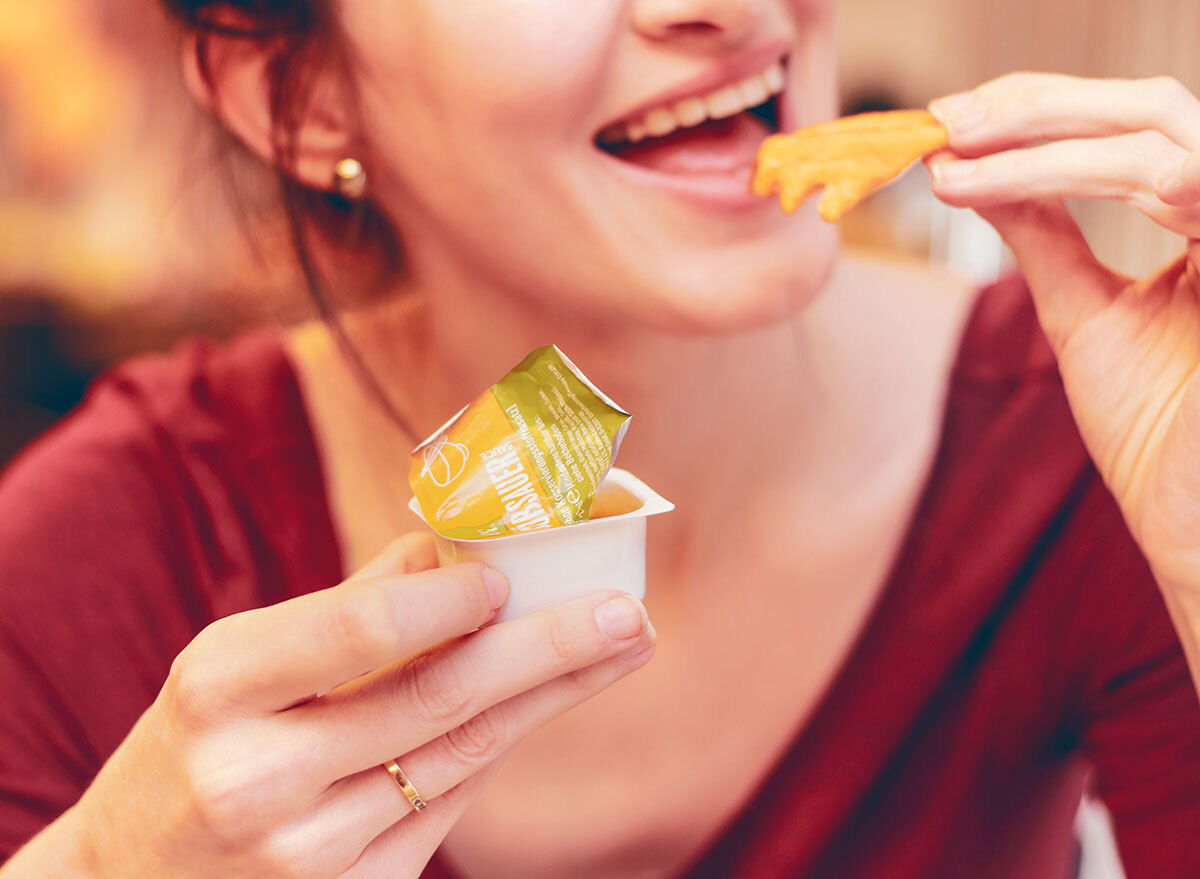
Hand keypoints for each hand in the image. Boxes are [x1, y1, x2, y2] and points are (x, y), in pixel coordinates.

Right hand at [19, 534, 654, 877]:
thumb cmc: (200, 741)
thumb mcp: (240, 661)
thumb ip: (350, 604)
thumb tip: (460, 545)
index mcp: (218, 685)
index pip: (360, 631)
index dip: (450, 600)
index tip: (514, 575)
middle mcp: (255, 775)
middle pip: (437, 699)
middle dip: (549, 650)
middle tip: (630, 613)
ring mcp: (302, 852)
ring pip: (459, 757)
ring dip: (549, 698)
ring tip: (618, 649)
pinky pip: (445, 811)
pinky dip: (495, 750)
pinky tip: (540, 705)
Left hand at [925, 72, 1199, 664]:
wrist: (1194, 521)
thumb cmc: (1158, 431)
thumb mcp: (1086, 313)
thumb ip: (1047, 236)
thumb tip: (978, 174)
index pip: (1135, 125)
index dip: (1044, 108)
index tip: (949, 123)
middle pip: (1152, 103)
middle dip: (1037, 105)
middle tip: (942, 122)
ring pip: (1158, 129)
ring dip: (1039, 134)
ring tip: (948, 153)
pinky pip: (1171, 183)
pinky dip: (1066, 175)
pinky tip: (985, 187)